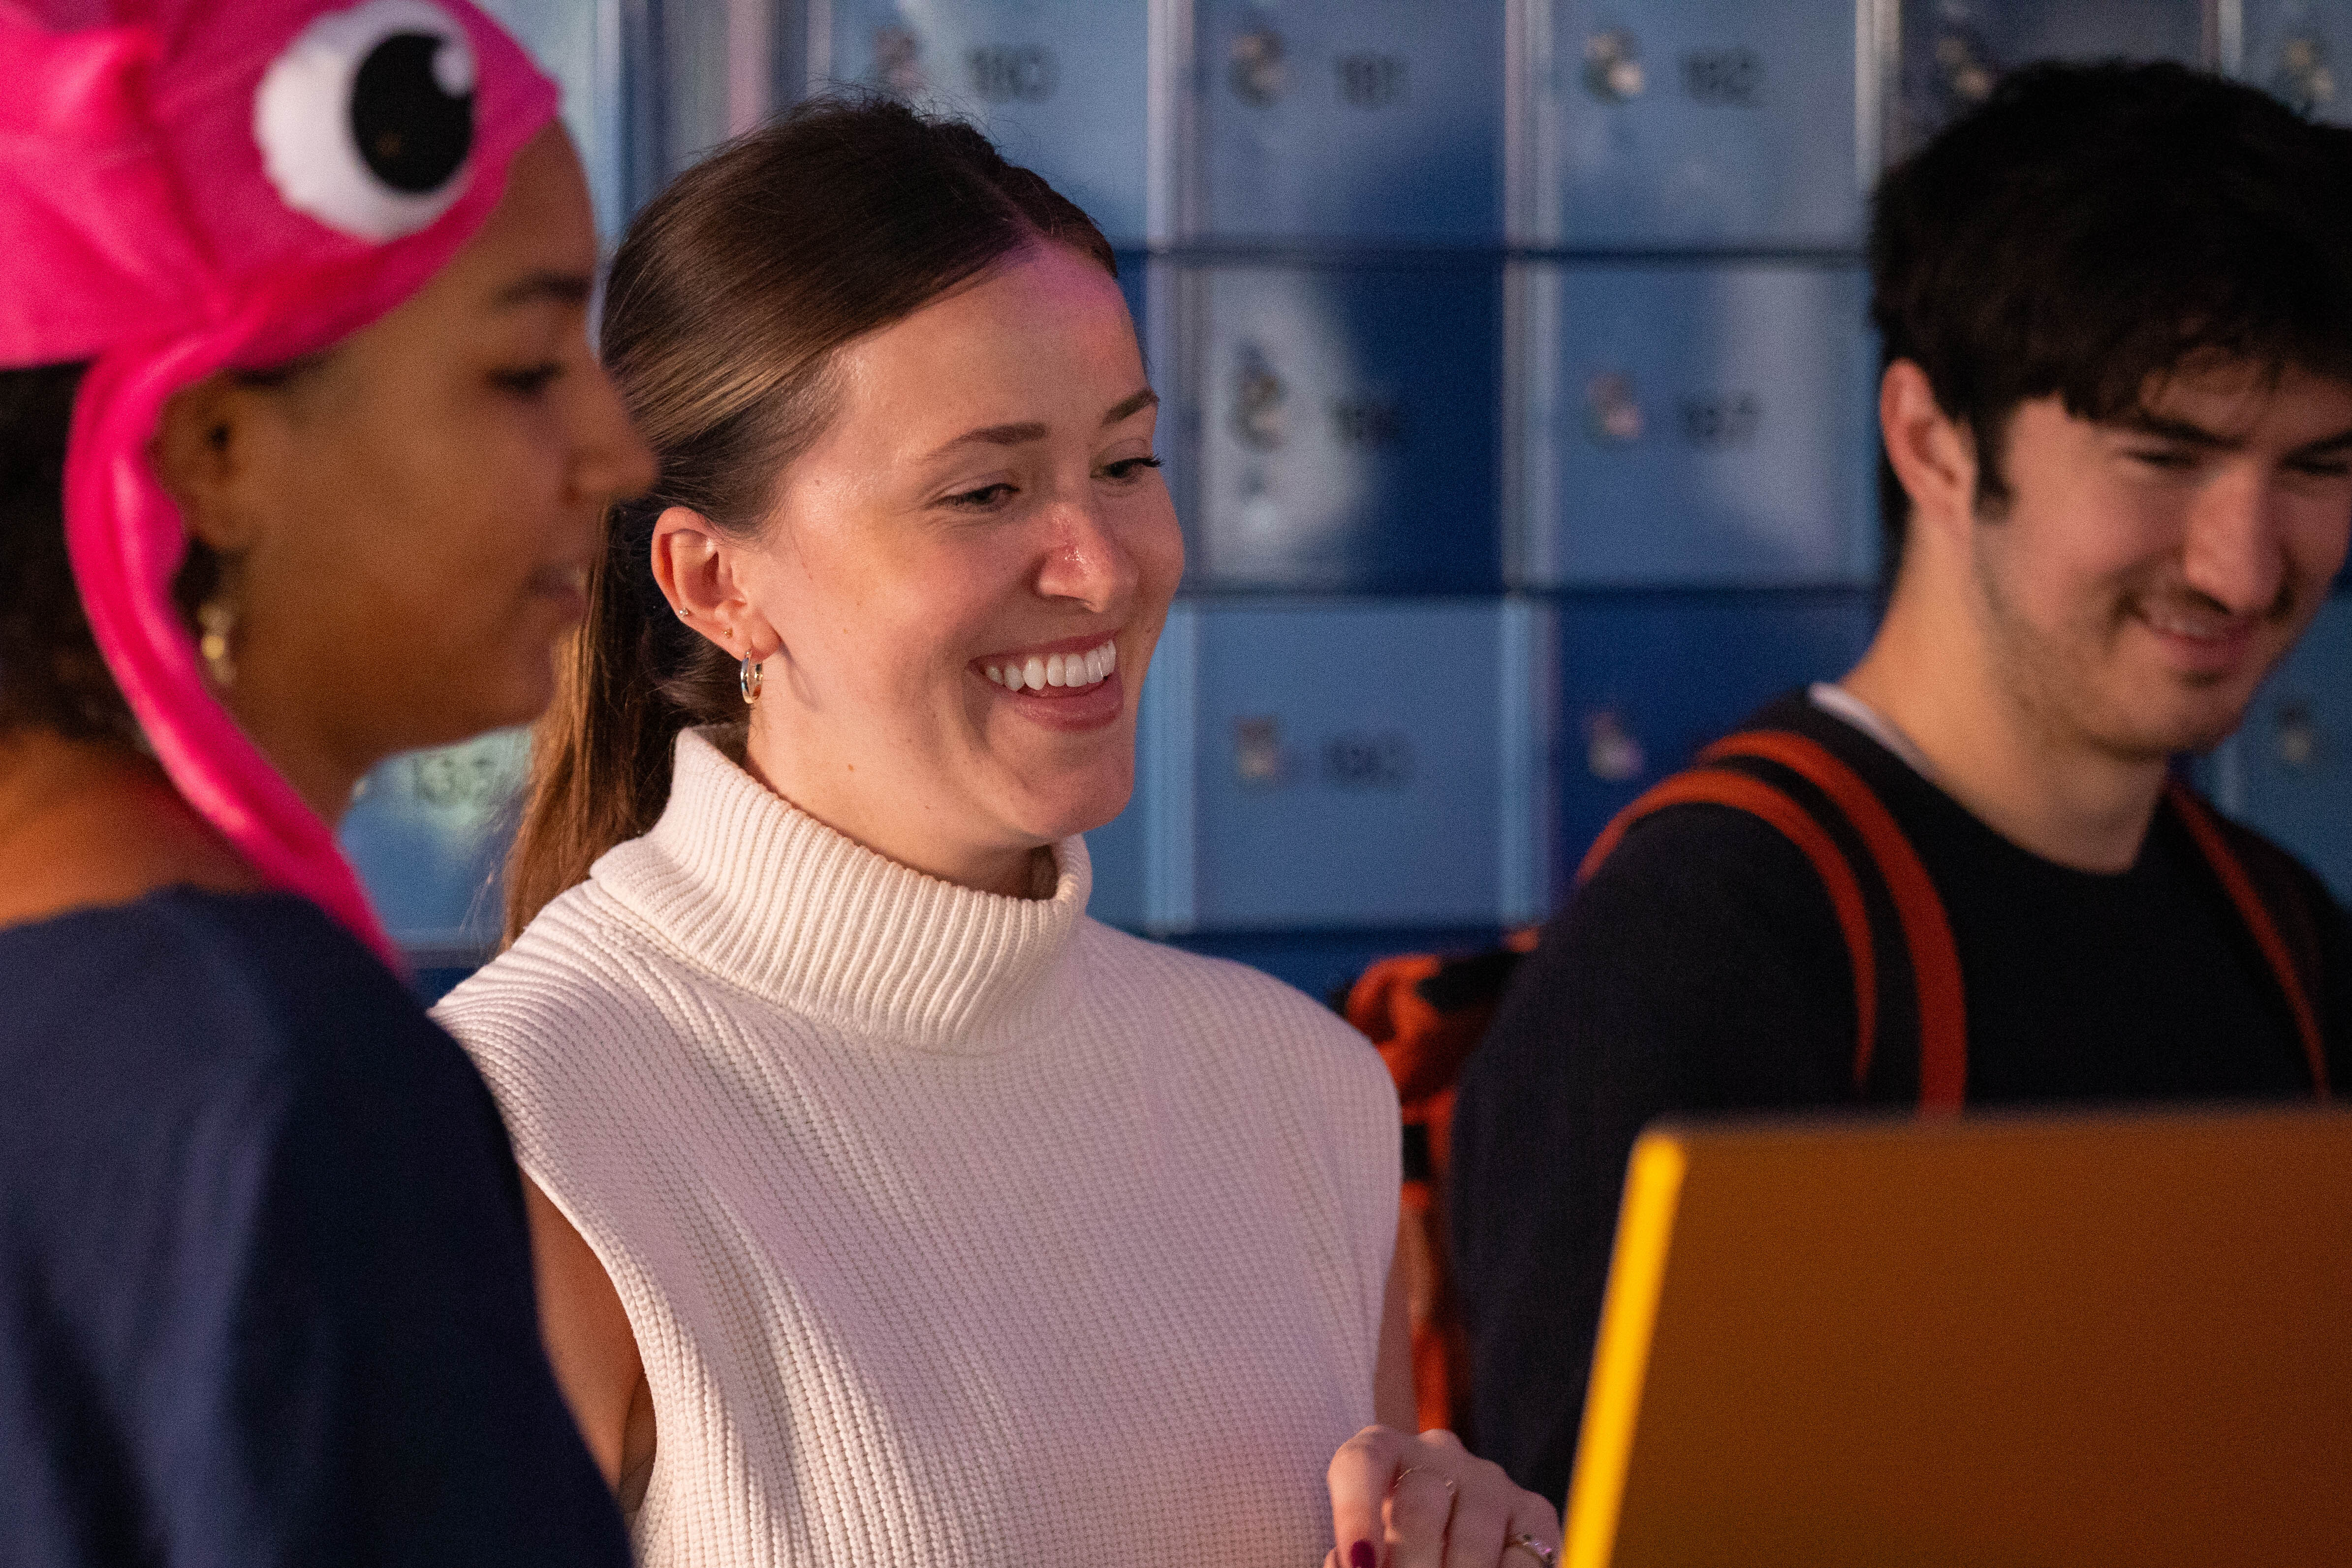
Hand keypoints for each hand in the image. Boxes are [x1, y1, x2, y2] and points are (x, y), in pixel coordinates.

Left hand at [1321, 1426, 1560, 1567]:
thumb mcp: (1366, 1550)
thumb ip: (1362, 1557)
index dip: (1356, 1515)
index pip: (1362, 1463)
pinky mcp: (1535, 1514)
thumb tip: (1362, 1565)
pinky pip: (1523, 1557)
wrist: (1444, 1542)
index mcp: (1381, 1452)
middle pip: (1419, 1505)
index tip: (1356, 1564)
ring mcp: (1490, 1481)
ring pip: (1471, 1539)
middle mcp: (1437, 1454)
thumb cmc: (1387, 1551)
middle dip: (1409, 1564)